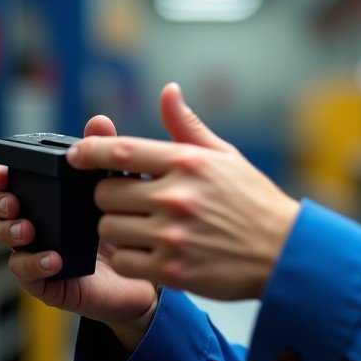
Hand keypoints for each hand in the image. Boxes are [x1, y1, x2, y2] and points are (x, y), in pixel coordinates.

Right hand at [0, 114, 159, 350]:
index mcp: (50, 197)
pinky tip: (52, 258)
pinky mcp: (46, 280)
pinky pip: (26, 273)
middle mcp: (38, 222)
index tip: (5, 170)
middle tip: (14, 201)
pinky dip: (34, 263)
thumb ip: (107, 156)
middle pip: (1, 208)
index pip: (15, 181)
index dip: (3, 175)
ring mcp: (37, 251)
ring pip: (5, 239)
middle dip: (0, 202)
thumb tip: (99, 121)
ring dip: (10, 231)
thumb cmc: (128, 227)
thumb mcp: (121, 188)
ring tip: (28, 229)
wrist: (145, 275)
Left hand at [66, 83, 299, 300]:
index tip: (76, 155)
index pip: (120, 150)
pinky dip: (131, 257)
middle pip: (105, 193)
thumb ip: (188, 127)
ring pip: (109, 229)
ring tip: (144, 228)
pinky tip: (152, 251)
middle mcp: (177, 196)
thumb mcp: (225, 157)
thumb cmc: (254, 202)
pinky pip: (124, 260)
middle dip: (112, 197)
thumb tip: (168, 91)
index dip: (88, 151)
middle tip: (131, 202)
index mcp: (188, 163)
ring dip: (119, 229)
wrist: (284, 252)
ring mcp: (173, 234)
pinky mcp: (172, 269)